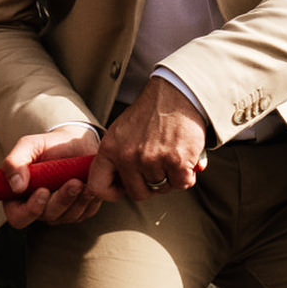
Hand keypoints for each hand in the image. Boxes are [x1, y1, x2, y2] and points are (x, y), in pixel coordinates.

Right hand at [0, 127, 101, 229]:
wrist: (74, 143)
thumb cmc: (47, 146)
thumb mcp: (28, 146)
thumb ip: (14, 163)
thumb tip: (16, 186)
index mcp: (19, 198)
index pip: (18, 218)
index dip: (30, 210)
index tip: (43, 191)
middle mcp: (38, 209)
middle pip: (48, 216)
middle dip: (61, 200)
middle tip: (74, 182)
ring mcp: (60, 212)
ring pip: (68, 216)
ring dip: (77, 199)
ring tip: (83, 181)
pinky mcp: (80, 211)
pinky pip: (85, 212)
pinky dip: (89, 199)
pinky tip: (90, 185)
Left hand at [93, 76, 210, 201]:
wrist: (176, 94)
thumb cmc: (151, 113)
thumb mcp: (121, 132)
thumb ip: (117, 158)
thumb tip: (121, 188)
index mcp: (110, 149)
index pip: (99, 187)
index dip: (113, 192)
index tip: (125, 187)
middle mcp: (128, 157)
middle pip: (138, 193)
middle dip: (150, 186)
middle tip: (158, 169)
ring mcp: (152, 160)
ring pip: (163, 188)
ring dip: (171, 177)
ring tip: (172, 156)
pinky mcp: (176, 161)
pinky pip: (182, 184)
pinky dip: (188, 174)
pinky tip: (186, 158)